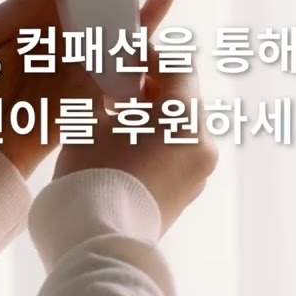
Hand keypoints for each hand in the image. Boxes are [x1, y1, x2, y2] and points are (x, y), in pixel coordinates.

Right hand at [53, 50, 218, 235]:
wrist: (97, 238)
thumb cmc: (93, 172)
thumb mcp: (92, 122)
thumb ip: (106, 95)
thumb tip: (108, 85)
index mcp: (184, 116)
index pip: (179, 67)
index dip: (152, 57)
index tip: (128, 59)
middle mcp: (202, 142)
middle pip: (184, 99)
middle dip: (154, 90)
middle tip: (120, 90)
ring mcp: (199, 172)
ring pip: (183, 129)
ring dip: (157, 119)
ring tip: (119, 123)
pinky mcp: (188, 194)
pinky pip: (179, 156)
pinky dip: (160, 145)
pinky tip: (128, 150)